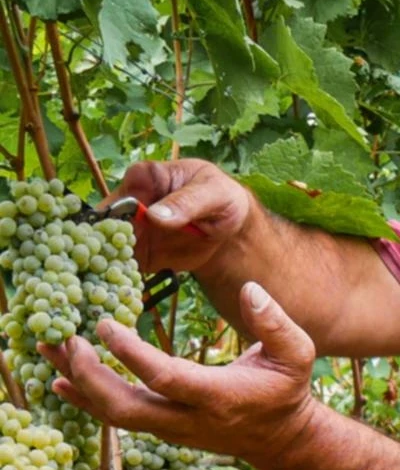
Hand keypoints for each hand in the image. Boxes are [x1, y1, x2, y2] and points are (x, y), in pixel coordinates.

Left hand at [39, 283, 317, 463]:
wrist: (280, 438)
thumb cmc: (286, 390)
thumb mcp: (298, 353)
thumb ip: (276, 322)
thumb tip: (250, 289)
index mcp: (220, 397)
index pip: (166, 379)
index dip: (131, 355)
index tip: (104, 325)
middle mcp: (189, 420)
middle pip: (125, 409)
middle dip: (90, 376)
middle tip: (68, 340)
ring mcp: (172, 431)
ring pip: (114, 417)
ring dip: (79, 384)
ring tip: (50, 351)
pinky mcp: (163, 431)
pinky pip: (117, 419)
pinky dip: (86, 399)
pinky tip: (60, 379)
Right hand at [109, 159, 252, 273]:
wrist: (231, 223)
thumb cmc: (221, 196)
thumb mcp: (212, 193)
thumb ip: (186, 202)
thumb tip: (154, 216)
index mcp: (142, 179)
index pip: (115, 201)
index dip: (107, 223)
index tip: (110, 243)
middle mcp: (129, 205)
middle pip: (101, 228)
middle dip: (96, 249)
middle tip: (98, 269)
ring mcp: (133, 231)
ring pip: (106, 250)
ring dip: (104, 267)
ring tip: (105, 284)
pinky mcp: (141, 254)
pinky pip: (123, 267)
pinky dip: (120, 279)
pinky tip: (120, 290)